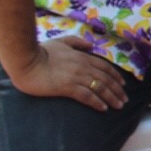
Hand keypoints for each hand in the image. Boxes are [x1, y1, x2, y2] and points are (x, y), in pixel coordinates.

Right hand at [11, 36, 127, 111]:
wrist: (25, 61)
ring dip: (112, 97)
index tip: (123, 84)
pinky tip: (103, 108)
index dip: (116, 76)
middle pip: (106, 79)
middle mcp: (83, 67)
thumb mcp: (60, 41)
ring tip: (119, 106)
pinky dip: (97, 102)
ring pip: (100, 88)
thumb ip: (76, 42)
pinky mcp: (67, 87)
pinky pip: (87, 96)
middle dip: (118, 90)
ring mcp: (76, 77)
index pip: (105, 67)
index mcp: (82, 56)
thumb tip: (91, 45)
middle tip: (124, 99)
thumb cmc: (40, 51)